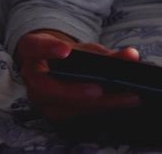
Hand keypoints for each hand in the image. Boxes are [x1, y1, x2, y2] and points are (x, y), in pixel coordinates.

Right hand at [14, 30, 140, 118]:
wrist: (54, 65)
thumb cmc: (69, 54)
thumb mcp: (83, 48)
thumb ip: (106, 53)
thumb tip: (131, 56)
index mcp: (33, 49)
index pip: (35, 46)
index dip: (48, 49)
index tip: (65, 51)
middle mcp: (30, 74)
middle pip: (46, 87)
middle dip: (74, 91)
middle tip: (100, 91)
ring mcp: (38, 95)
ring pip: (60, 106)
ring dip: (94, 104)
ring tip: (124, 98)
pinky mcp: (50, 110)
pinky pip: (70, 114)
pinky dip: (95, 109)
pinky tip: (117, 104)